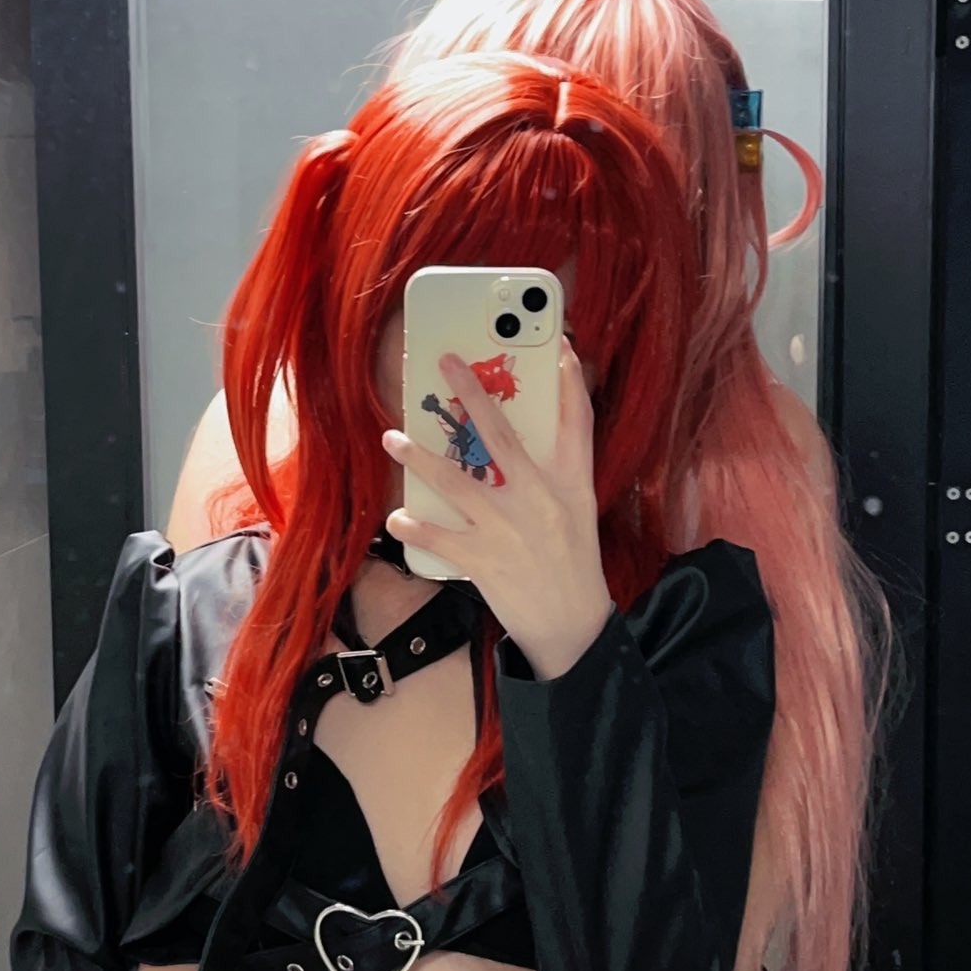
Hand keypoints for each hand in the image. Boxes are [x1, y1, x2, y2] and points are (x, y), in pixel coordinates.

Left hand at [381, 339, 613, 678]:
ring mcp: (508, 528)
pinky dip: (414, 527)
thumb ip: (562, 466)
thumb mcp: (578, 507)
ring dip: (420, 457)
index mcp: (570, 483)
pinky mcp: (484, 561)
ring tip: (392, 437)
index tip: (560, 345)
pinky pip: (439, 536)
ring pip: (456, 480)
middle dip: (471, 393)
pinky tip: (396, 519)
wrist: (572, 625)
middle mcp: (539, 498)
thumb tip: (530, 431)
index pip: (578, 422)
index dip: (572, 382)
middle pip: (501, 434)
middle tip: (445, 362)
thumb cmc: (572, 560)